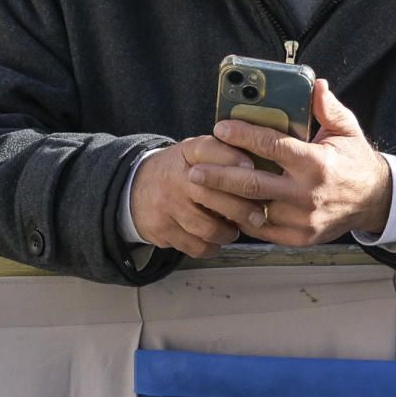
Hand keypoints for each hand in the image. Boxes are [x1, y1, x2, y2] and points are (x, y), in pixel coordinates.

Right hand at [130, 138, 252, 257]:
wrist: (135, 187)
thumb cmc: (179, 171)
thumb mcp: (195, 153)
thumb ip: (223, 153)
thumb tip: (260, 165)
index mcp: (186, 153)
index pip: (209, 150)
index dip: (232, 158)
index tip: (252, 168)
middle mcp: (175, 178)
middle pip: (214, 195)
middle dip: (242, 210)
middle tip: (257, 217)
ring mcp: (166, 205)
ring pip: (208, 228)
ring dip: (228, 233)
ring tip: (234, 229)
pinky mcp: (160, 229)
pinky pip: (196, 246)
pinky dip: (211, 246)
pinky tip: (214, 239)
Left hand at [194, 79, 393, 244]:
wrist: (375, 202)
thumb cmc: (355, 162)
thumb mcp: (347, 130)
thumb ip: (327, 108)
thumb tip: (315, 84)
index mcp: (317, 163)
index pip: (273, 146)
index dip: (244, 135)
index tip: (221, 128)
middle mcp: (308, 193)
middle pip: (253, 184)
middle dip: (219, 176)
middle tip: (195, 169)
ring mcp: (302, 219)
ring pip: (253, 210)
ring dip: (225, 200)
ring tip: (203, 189)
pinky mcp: (300, 237)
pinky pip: (262, 228)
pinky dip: (242, 217)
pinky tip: (227, 206)